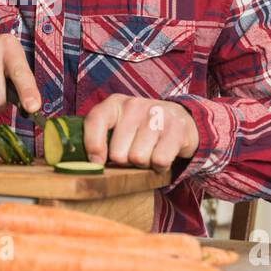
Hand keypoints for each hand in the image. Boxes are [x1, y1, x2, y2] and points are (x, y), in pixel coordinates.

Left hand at [83, 94, 199, 168]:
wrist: (180, 118)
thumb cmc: (140, 127)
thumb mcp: (118, 125)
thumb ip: (99, 138)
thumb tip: (90, 164)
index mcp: (115, 103)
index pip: (95, 121)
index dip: (93, 146)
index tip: (97, 162)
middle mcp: (135, 106)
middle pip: (117, 154)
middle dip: (125, 161)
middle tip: (133, 152)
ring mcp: (157, 116)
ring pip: (138, 159)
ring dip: (143, 164)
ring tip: (148, 152)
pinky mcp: (176, 129)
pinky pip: (159, 161)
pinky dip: (160, 166)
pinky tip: (162, 155)